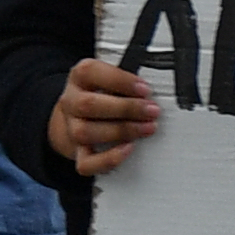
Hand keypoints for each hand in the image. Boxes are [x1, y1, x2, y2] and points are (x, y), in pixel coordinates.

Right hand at [50, 54, 162, 178]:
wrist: (78, 115)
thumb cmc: (106, 93)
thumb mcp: (114, 77)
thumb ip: (131, 78)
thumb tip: (163, 83)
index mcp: (81, 78)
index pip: (90, 72)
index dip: (119, 81)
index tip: (145, 88)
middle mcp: (71, 101)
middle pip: (87, 105)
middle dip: (126, 108)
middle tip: (153, 111)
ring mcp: (71, 127)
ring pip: (85, 132)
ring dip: (122, 131)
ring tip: (148, 128)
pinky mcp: (77, 151)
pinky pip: (85, 163)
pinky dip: (108, 159)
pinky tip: (128, 149)